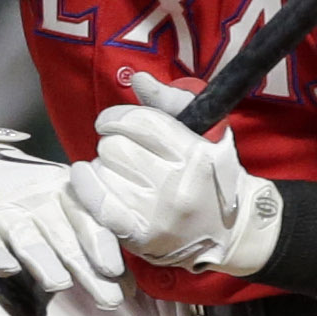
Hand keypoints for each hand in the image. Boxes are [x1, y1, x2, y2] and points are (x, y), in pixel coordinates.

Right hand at [0, 118, 126, 306]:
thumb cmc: (26, 197)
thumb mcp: (58, 205)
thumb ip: (85, 240)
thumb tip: (122, 286)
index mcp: (66, 195)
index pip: (91, 223)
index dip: (107, 251)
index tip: (123, 281)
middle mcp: (40, 202)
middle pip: (67, 239)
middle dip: (89, 271)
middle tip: (109, 300)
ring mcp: (6, 213)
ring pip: (30, 241)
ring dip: (46, 263)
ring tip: (61, 284)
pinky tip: (7, 268)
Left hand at [68, 69, 285, 275]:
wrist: (231, 232)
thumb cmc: (212, 176)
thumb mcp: (206, 134)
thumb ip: (172, 102)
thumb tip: (138, 79)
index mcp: (195, 155)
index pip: (139, 123)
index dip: (116, 118)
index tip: (110, 122)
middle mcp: (176, 184)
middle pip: (115, 148)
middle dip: (113, 145)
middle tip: (124, 155)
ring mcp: (157, 213)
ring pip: (102, 172)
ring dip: (104, 169)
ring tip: (121, 175)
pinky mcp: (141, 235)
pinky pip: (98, 203)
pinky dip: (85, 185)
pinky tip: (85, 176)